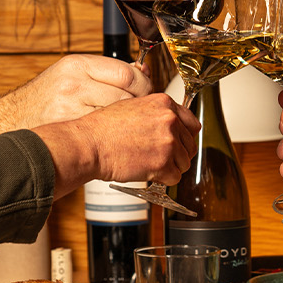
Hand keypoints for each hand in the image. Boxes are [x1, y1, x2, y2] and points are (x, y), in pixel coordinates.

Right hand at [0, 54, 150, 142]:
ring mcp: (70, 110)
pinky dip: (114, 139)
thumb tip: (142, 72)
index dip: (143, 87)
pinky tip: (113, 140)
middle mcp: (73, 85)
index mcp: (77, 66)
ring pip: (118, 119)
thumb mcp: (72, 74)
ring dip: (128, 126)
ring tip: (126, 128)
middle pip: (126, 97)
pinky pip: (104, 136)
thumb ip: (105, 73)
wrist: (10, 122)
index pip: (127, 74)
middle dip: (138, 108)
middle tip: (138, 115)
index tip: (145, 95)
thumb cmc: (43, 99)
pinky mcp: (69, 132)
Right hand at [35, 93, 198, 198]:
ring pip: (184, 162)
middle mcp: (170, 120)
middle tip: (159, 158)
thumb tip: (170, 125)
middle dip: (177, 154)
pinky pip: (175, 178)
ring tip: (148, 164)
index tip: (178, 143)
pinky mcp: (163, 163)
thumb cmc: (103, 128)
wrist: (90, 145)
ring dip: (170, 167)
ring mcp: (168, 142)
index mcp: (164, 103)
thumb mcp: (133, 107)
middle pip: (190, 145)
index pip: (192, 123)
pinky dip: (163, 179)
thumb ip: (156, 114)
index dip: (185, 136)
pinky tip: (147, 172)